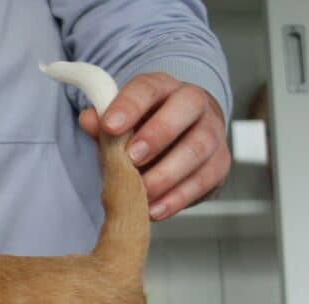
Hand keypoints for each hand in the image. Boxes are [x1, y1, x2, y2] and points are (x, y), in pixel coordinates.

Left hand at [79, 72, 230, 220]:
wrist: (180, 141)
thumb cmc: (143, 132)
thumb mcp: (120, 126)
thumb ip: (104, 125)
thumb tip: (89, 119)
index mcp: (162, 89)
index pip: (148, 88)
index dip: (129, 105)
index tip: (110, 126)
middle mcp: (193, 104)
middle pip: (185, 108)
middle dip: (158, 134)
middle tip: (132, 158)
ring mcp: (211, 132)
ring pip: (199, 147)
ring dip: (168, 173)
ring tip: (142, 191)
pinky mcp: (219, 163)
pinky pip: (204, 179)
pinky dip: (177, 198)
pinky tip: (155, 209)